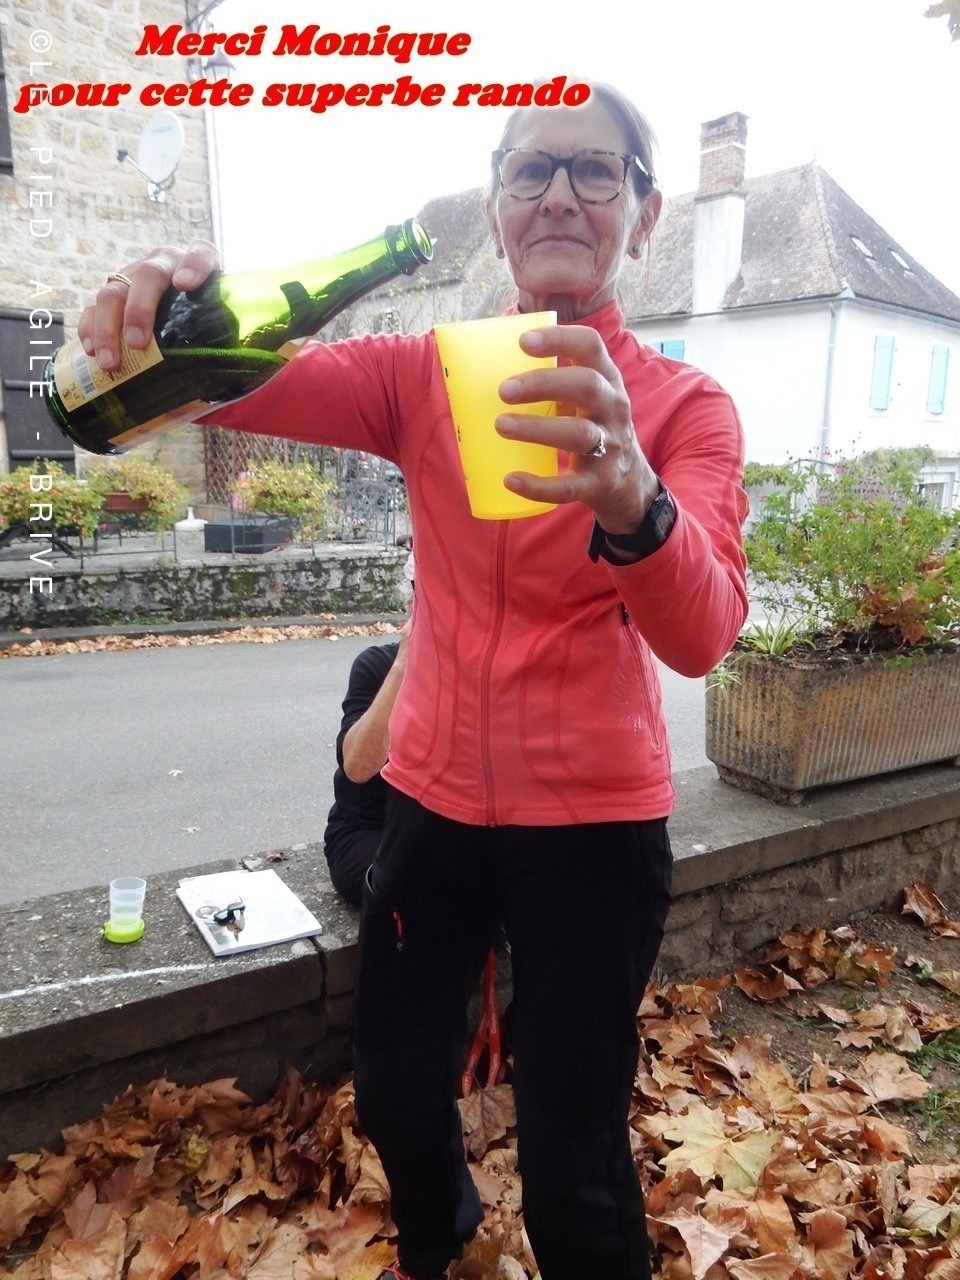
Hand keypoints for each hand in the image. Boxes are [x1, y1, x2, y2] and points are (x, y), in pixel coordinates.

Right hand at [77, 241, 220, 372]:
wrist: (189, 321)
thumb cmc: (212, 327)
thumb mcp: (224, 331)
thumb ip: (226, 343)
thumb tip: (227, 382)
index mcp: (200, 266)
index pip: (201, 255)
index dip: (194, 266)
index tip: (185, 284)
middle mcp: (164, 264)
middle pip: (148, 275)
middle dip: (139, 310)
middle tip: (137, 343)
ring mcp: (133, 277)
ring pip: (113, 291)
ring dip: (108, 327)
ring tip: (111, 362)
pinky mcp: (113, 295)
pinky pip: (93, 307)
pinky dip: (90, 329)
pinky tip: (92, 351)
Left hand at [494, 324, 659, 533]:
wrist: (628, 482)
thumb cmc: (592, 427)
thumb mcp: (585, 398)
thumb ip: (552, 383)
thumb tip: (484, 369)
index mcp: (606, 379)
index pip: (591, 347)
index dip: (560, 339)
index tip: (524, 341)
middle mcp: (613, 408)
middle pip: (586, 385)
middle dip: (543, 384)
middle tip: (504, 391)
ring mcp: (610, 446)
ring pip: (578, 433)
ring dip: (537, 428)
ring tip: (501, 425)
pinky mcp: (600, 482)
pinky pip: (570, 486)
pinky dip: (540, 485)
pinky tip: (512, 480)